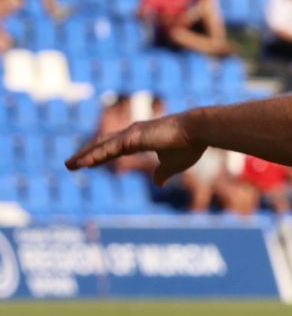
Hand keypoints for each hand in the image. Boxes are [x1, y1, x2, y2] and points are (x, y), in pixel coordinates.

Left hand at [67, 116, 204, 184]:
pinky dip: (94, 156)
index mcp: (141, 139)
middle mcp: (132, 133)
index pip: (114, 148)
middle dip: (86, 154)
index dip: (101, 155)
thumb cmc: (189, 145)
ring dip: (84, 156)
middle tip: (71, 163)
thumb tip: (157, 183)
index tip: (88, 163)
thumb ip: (162, 173)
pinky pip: (108, 149)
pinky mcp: (131, 138)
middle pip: (102, 145)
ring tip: (69, 165)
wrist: (199, 131)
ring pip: (101, 147)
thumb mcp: (173, 165)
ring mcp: (130, 134)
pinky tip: (83, 163)